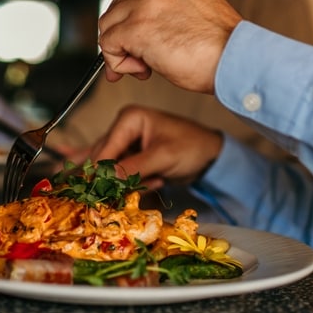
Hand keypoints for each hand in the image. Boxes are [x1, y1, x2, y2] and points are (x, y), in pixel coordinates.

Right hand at [89, 105, 223, 189]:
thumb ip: (134, 168)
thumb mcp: (164, 157)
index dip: (103, 173)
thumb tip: (107, 178)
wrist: (209, 156)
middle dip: (121, 180)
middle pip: (103, 161)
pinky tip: (135, 175)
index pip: (105, 149)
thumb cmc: (192, 147)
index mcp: (129, 119)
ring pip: (110, 171)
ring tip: (157, 180)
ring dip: (130, 183)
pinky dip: (126, 183)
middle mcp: (122, 129)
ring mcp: (125, 144)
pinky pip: (118, 173)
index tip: (104, 193)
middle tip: (142, 187)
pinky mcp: (130, 158)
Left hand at [97, 0, 241, 94]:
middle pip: (117, 7)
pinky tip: (143, 70)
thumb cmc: (222, 47)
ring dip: (121, 51)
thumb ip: (165, 14)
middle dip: (123, 36)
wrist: (235, 60)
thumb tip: (135, 35)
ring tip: (145, 66)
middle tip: (141, 60)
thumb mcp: (193, 14)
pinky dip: (118, 63)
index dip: (131, 21)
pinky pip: (107, 45)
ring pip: (108, 25)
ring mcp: (145, 3)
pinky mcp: (136, 27)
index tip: (138, 42)